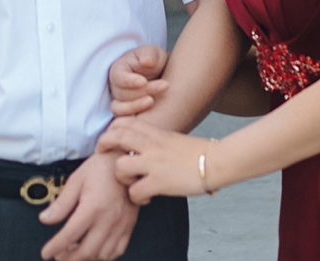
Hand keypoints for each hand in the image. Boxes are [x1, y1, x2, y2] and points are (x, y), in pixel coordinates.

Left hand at [38, 151, 138, 260]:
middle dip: (69, 258)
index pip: (70, 235)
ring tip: (74, 252)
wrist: (126, 160)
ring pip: (102, 255)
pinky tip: (94, 250)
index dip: (55, 247)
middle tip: (58, 256)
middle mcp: (108, 219)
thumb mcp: (76, 180)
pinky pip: (117, 251)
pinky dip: (103, 255)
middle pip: (87, 251)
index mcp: (93, 207)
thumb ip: (61, 203)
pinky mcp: (129, 226)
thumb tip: (45, 219)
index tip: (45, 253)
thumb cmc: (101, 167)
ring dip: (86, 258)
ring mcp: (121, 225)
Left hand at [97, 118, 215, 204]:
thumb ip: (159, 142)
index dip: (112, 129)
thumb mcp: (175, 139)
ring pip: (119, 167)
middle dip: (104, 144)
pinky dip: (136, 197)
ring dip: (121, 178)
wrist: (217, 161)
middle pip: (115, 136)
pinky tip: (146, 198)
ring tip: (131, 183)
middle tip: (102, 155)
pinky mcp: (159, 181)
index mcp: (155, 133)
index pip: (124, 122)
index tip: (111, 139)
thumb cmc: (200, 152)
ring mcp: (153, 163)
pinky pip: (134, 191)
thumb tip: (151, 148)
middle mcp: (151, 145)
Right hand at [108, 45, 168, 116]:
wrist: (163, 76)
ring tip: (153, 100)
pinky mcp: (127, 114)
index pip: (118, 77)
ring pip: (120, 108)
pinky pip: (125, 119)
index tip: (144, 81)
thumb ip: (149, 55)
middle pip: (122, 94)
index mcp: (118, 70)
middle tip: (164, 85)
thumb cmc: (155, 62)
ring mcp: (119, 102)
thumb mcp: (154, 53)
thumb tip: (146, 61)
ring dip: (138, 105)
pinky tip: (152, 110)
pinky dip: (137, 116)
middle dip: (143, 91)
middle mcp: (115, 87)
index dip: (129, 81)